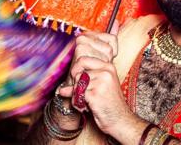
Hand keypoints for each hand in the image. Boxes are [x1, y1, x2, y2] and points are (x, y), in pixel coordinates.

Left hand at [59, 21, 140, 136]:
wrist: (120, 120)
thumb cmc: (109, 104)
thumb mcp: (98, 88)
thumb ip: (82, 84)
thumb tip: (61, 89)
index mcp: (108, 67)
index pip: (83, 60)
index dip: (76, 70)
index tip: (78, 81)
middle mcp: (106, 72)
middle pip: (77, 73)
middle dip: (76, 86)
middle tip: (84, 95)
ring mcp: (101, 82)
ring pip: (76, 85)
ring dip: (77, 97)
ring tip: (87, 102)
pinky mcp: (95, 94)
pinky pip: (76, 95)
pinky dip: (78, 104)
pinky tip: (87, 108)